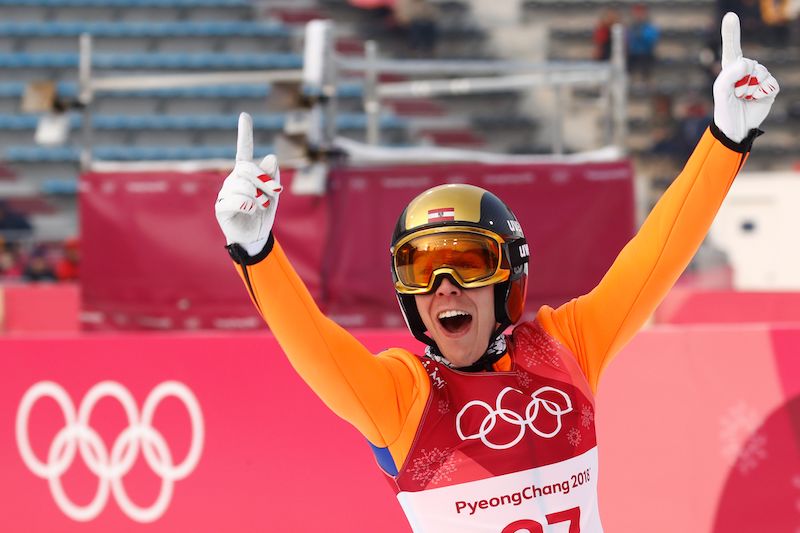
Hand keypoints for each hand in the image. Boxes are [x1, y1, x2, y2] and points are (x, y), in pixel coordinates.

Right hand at [215, 112, 282, 254]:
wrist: (255, 236)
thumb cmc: (263, 212)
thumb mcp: (273, 194)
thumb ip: (272, 176)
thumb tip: (271, 157)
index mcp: (246, 173)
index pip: (244, 150)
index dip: (245, 133)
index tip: (244, 115)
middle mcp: (233, 179)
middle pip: (247, 169)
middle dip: (265, 181)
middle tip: (275, 193)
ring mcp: (225, 192)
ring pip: (244, 186)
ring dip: (259, 198)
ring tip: (261, 206)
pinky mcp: (220, 207)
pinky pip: (235, 200)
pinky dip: (248, 205)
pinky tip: (250, 210)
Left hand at [713, 12, 778, 142]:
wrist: (737, 128)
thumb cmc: (725, 108)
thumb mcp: (721, 91)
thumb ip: (729, 75)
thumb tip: (746, 63)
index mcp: (731, 67)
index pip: (732, 47)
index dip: (732, 31)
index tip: (730, 16)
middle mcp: (746, 69)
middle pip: (749, 65)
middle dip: (741, 82)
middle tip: (737, 95)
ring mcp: (759, 78)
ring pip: (761, 74)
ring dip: (751, 90)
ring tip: (745, 98)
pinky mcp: (770, 87)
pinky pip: (770, 84)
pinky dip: (762, 94)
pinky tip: (756, 100)